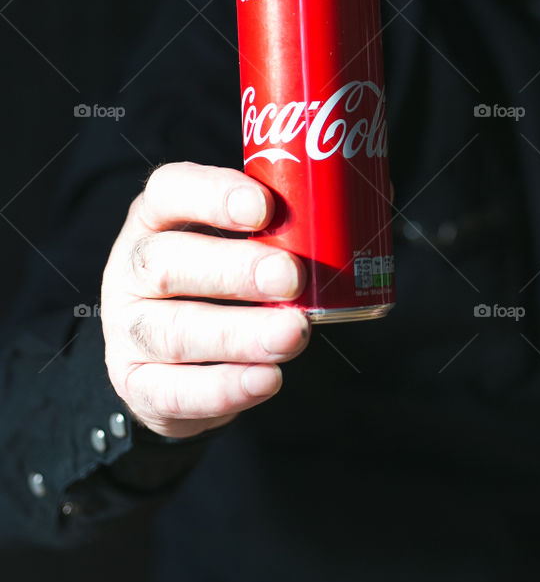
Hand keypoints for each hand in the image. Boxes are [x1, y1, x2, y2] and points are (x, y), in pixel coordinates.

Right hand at [101, 161, 309, 439]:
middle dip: (235, 270)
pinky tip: (267, 380)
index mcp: (158, 215)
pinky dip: (224, 387)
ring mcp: (127, 328)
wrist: (167, 357)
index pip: (172, 191)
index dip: (213, 196)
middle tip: (293, 276)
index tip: (265, 207)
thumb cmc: (219, 278)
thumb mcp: (237, 238)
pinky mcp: (136, 385)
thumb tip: (370, 196)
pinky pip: (174, 391)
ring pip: (174, 331)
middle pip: (168, 263)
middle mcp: (133, 267)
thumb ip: (288, 219)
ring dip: (239, 334)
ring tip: (295, 334)